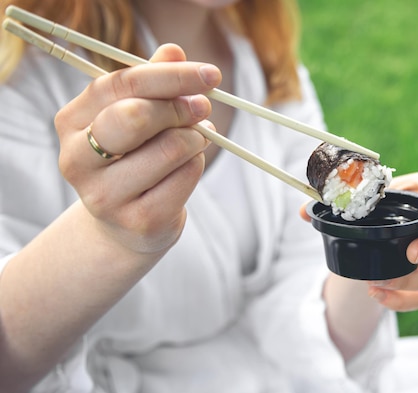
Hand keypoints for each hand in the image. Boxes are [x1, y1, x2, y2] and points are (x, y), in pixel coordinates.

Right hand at [54, 44, 220, 254]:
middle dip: (179, 107)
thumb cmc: (133, 159)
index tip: (209, 74)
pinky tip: (191, 163)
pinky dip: (197, 164)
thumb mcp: (135, 117)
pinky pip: (184, 178)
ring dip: (195, 138)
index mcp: (71, 122)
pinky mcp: (138, 220)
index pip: (120, 84)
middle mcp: (77, 159)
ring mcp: (105, 195)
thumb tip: (174, 51)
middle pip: (135, 117)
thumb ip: (152, 83)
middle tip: (203, 107)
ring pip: (168, 149)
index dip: (169, 75)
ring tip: (197, 138)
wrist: (127, 226)